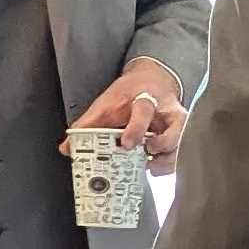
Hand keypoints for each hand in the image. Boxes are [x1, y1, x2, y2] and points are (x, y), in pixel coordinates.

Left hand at [72, 58, 190, 176]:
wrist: (153, 81)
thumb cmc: (129, 94)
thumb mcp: (107, 104)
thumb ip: (87, 126)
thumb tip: (67, 148)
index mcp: (145, 100)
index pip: (144, 111)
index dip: (135, 129)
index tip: (126, 144)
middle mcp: (167, 114)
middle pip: (171, 135)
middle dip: (157, 151)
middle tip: (143, 161)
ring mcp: (177, 127)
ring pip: (178, 149)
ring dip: (162, 164)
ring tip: (146, 166)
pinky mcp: (181, 138)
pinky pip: (178, 157)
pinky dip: (165, 166)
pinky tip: (151, 167)